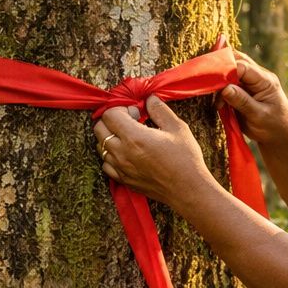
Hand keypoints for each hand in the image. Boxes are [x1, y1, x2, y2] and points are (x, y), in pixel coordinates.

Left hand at [93, 97, 217, 210]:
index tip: (135, 112)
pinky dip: (112, 156)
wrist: (188, 189)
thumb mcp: (177, 128)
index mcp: (134, 137)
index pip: (109, 114)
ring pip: (100, 146)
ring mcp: (120, 168)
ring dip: (110, 138)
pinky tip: (128, 154)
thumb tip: (149, 98)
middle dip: (111, 121)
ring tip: (129, 138)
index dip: (120, 109)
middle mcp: (122, 152)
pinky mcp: (123, 180)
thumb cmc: (185, 158)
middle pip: (99, 129)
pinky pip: (106, 164)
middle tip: (130, 122)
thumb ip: (159, 110)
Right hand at [221, 51, 287, 145]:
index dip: (227, 71)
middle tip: (206, 82)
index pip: (243, 67)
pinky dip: (221, 91)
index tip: (214, 82)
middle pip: (237, 62)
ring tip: (217, 101)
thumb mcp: (258, 116)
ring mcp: (251, 83)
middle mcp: (258, 77)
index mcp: (265, 81)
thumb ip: (242, 101)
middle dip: (221, 70)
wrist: (279, 137)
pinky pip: (229, 84)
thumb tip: (225, 88)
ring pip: (231, 72)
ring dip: (220, 83)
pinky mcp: (244, 91)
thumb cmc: (273, 127)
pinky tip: (218, 103)